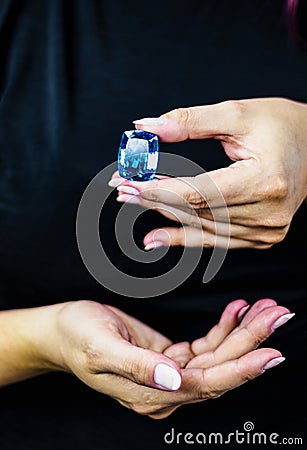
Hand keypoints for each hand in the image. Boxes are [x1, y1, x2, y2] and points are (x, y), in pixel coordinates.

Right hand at [51, 298, 291, 418]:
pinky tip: (237, 310)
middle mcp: (166, 390)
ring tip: (266, 308)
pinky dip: (223, 327)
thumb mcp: (101, 348)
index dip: (240, 370)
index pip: (206, 386)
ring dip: (243, 332)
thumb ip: (138, 367)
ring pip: (217, 356)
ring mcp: (169, 375)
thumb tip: (175, 382)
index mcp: (150, 394)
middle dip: (251, 342)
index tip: (273, 353)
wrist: (62, 331)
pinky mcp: (169, 358)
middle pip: (219, 369)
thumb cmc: (76, 337)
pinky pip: (205, 345)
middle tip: (279, 314)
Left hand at [111, 98, 306, 248]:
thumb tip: (145, 127)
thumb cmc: (281, 125)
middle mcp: (268, 213)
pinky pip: (214, 240)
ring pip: (201, 226)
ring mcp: (266, 230)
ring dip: (163, 213)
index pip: (200, 192)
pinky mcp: (261, 237)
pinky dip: (183, 236)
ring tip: (132, 200)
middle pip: (196, 211)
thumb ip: (190, 121)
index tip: (128, 182)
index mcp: (265, 180)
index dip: (160, 189)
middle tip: (121, 187)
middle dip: (154, 198)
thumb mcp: (237, 113)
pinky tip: (154, 238)